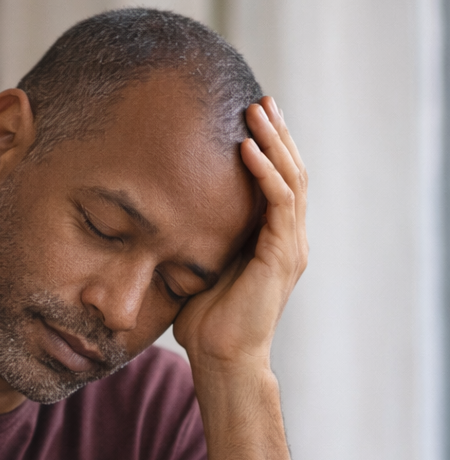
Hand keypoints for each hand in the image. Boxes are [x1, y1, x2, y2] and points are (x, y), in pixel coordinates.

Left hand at [173, 96, 307, 375]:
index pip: (277, 183)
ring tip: (255, 110)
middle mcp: (288, 240)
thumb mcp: (199, 271)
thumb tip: (168, 221)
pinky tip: (248, 148)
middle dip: (276, 134)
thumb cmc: (205, 325)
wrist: (221, 360)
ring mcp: (289, 247)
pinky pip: (278, 204)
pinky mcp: (282, 256)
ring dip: (273, 142)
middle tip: (260, 100)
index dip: (268, 149)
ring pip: (290, 180)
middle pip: (291, 172)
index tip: (249, 118)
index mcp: (272, 242)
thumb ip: (199, 244)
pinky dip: (264, 174)